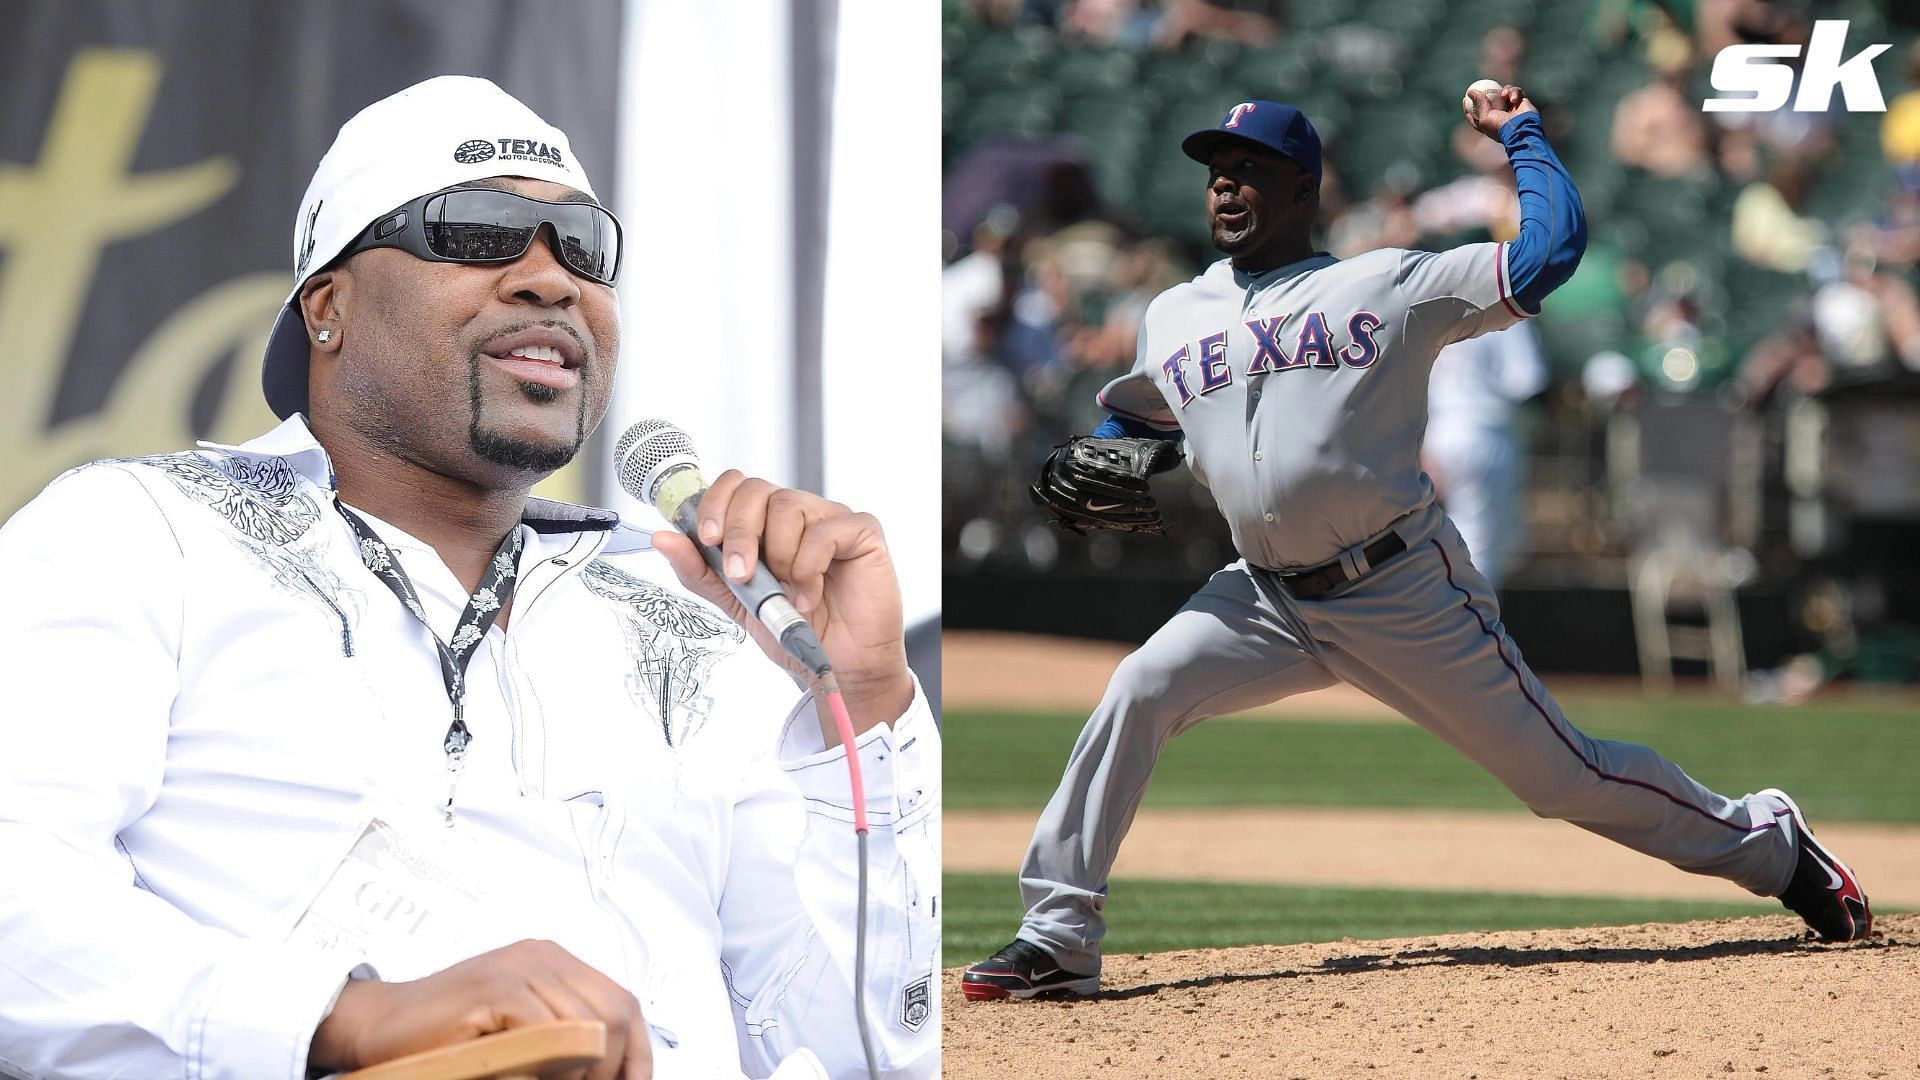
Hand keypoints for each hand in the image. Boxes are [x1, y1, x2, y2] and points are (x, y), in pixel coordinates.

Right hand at [308, 940, 649, 1079]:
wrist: (380, 1024)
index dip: (637, 1052)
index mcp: (556, 961)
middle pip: (616, 1011)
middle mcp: (543, 957)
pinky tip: (536, 1079)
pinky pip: (548, 1030)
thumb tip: (606, 1069)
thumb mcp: (520, 1028)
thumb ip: (561, 1036)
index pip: (623, 1002)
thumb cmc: (448, 1033)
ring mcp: (519, 969)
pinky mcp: (495, 989)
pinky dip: (553, 1065)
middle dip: (615, 1065)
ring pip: (590, 1022)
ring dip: (586, 1071)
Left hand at [651, 471, 912, 740]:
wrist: (836, 668)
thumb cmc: (793, 631)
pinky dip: (809, 567)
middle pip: (757, 490)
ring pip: (788, 506)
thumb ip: (700, 571)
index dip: (716, 503)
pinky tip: (810, 596)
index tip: (708, 539)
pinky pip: (825, 530)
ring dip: (778, 555)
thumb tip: (661, 538)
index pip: (736, 486)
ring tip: (787, 592)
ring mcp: (830, 518)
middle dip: (739, 533)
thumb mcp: (735, 602)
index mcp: (766, 524)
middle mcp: (798, 513)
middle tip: (741, 575)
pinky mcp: (862, 531)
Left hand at [1464, 83, 1536, 139]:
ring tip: (1504, 94)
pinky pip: (1516, 92)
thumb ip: (1478, 102)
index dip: (1469, 106)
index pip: (1475, 114)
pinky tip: (1514, 99)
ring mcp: (1511, 109)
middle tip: (1480, 86)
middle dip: (1486, 93)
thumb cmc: (1501, 126)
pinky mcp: (1521, 103)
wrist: (1522, 129)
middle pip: (1490, 101)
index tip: (1465, 98)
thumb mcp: (1485, 117)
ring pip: (1504, 93)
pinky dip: (1514, 93)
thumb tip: (1469, 91)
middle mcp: (1499, 116)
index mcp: (1488, 123)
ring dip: (1505, 91)